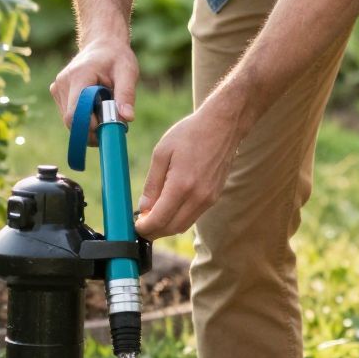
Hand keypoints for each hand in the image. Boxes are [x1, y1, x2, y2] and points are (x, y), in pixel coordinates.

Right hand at [51, 29, 139, 126]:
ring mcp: (57, 88)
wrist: (103, 44)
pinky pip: (69, 114)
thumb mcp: (127, 72)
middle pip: (71, 120)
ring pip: (69, 120)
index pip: (75, 113)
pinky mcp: (57, 92)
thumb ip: (126, 94)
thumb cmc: (116, 57)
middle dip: (92, 128)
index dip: (90, 127)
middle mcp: (62, 83)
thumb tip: (127, 118)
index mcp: (79, 76)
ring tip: (104, 109)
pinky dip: (83, 118)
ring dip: (88, 123)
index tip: (108, 128)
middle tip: (111, 123)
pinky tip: (95, 106)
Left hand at [134, 99, 243, 236]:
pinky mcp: (215, 196)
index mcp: (182, 185)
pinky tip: (170, 207)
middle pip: (172, 228)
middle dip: (154, 231)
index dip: (144, 228)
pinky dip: (179, 218)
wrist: (223, 125)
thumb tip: (144, 208)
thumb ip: (152, 184)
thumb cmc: (190, 134)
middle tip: (142, 225)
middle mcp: (198, 197)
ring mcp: (209, 198)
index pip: (159, 219)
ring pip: (184, 225)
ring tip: (153, 217)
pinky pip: (193, 216)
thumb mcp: (162, 153)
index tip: (135, 225)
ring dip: (167, 227)